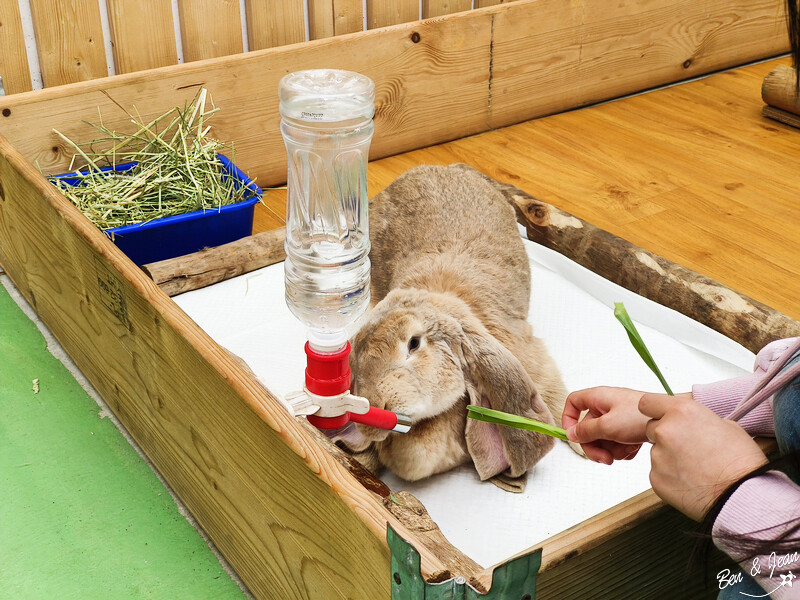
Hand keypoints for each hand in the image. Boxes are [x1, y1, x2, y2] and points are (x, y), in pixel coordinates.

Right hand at [562, 386, 659, 463]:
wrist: (670, 420)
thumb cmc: (641, 416)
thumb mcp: (608, 426)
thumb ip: (587, 431)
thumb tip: (571, 434)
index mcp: (598, 398)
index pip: (573, 402)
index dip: (568, 418)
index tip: (572, 434)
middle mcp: (606, 406)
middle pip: (588, 428)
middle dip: (595, 446)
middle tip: (604, 459)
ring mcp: (617, 417)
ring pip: (602, 438)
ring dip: (611, 449)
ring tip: (624, 450)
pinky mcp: (628, 428)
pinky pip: (616, 442)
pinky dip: (623, 449)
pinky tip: (633, 448)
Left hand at [639, 393, 767, 520]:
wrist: (742, 495)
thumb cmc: (741, 459)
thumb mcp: (727, 425)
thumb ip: (699, 419)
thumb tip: (691, 424)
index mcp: (681, 411)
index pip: (648, 402)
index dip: (654, 409)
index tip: (661, 416)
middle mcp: (664, 430)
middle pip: (651, 427)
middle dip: (665, 435)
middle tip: (687, 447)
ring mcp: (657, 456)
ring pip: (656, 451)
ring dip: (669, 457)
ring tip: (695, 469)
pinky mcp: (655, 478)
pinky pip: (658, 472)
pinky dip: (670, 476)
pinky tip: (691, 482)